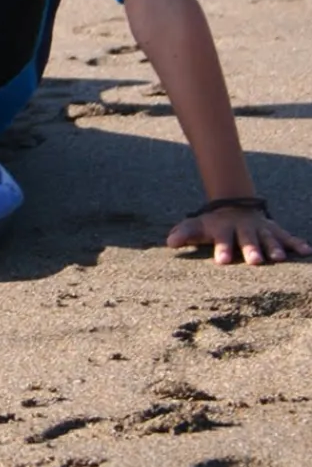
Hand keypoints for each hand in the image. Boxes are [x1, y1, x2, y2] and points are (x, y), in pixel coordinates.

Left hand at [167, 206, 311, 265]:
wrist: (233, 205)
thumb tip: (169, 242)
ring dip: (274, 247)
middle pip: (248, 240)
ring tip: (279, 258)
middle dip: (251, 250)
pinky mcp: (274, 230)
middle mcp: (244, 229)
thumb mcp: (196, 226)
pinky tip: (306, 251)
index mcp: (224, 230)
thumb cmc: (212, 223)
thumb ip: (184, 234)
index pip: (221, 240)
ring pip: (269, 238)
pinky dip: (296, 243)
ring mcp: (260, 229)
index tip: (221, 261)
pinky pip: (287, 236)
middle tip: (254, 261)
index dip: (222, 249)